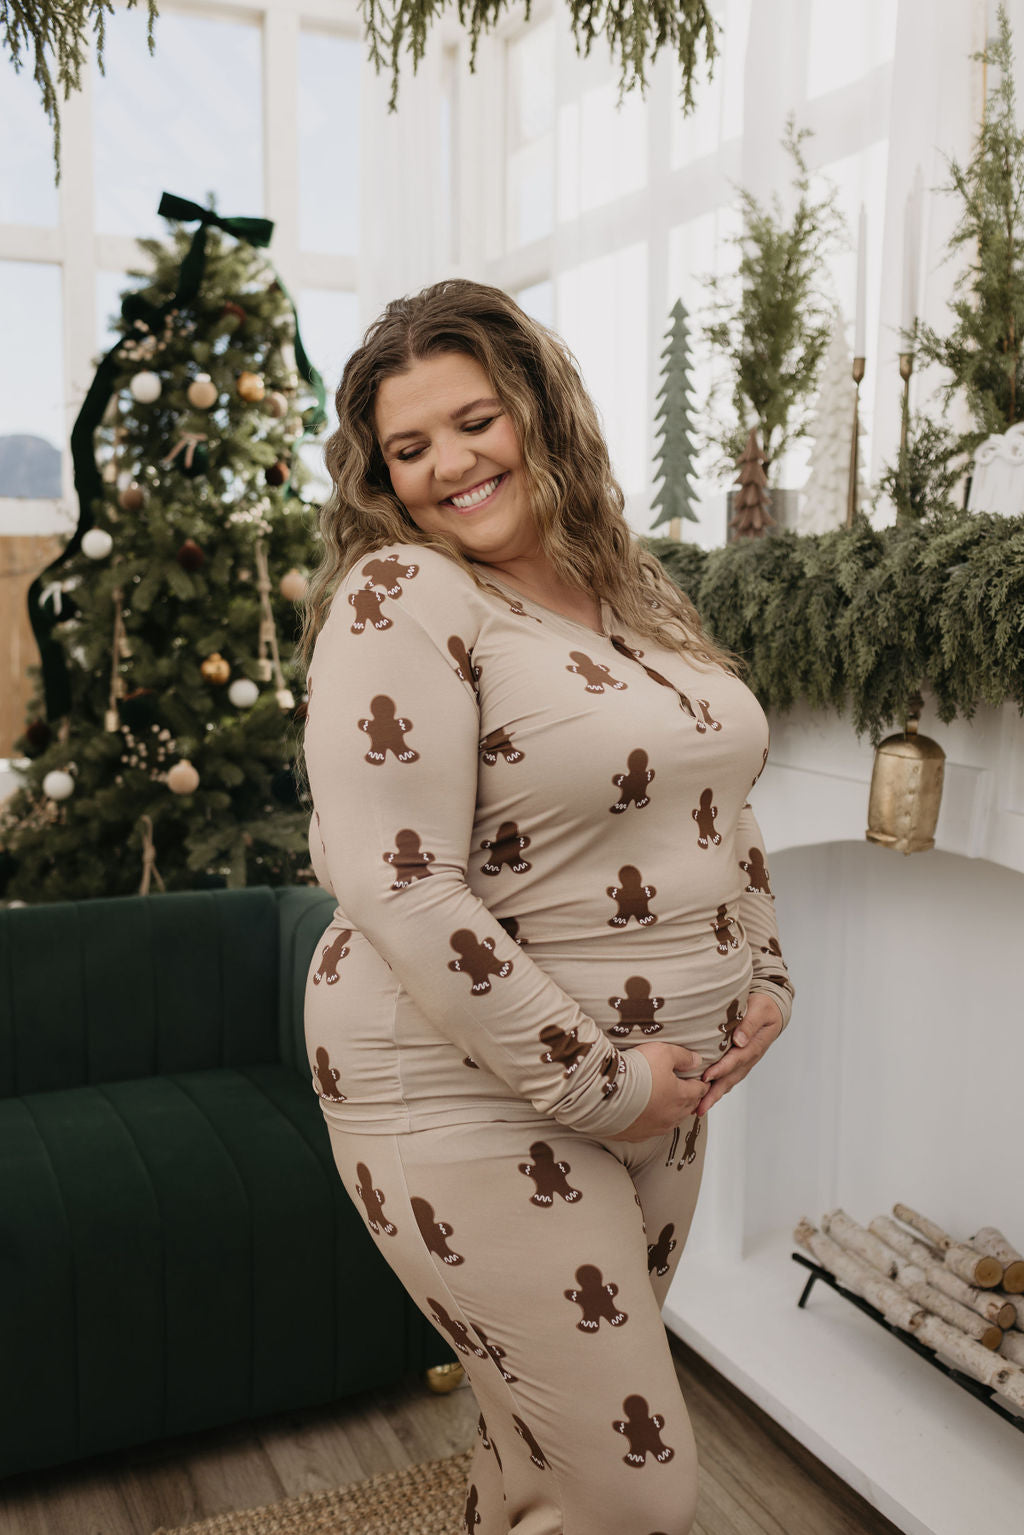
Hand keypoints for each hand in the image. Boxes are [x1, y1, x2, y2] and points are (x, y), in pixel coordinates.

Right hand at [605, 1042, 708, 1141]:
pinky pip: (652, 1129)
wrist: (606, 1093)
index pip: (700, 1091)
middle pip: (688, 1108)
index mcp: (681, 1096)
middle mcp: (671, 1115)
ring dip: (673, 1111)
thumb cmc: (636, 1072)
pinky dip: (653, 1121)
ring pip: (672, 1121)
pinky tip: (647, 1114)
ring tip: (669, 1102)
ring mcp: (655, 1127)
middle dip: (690, 1098)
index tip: (700, 1079)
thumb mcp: (663, 1053)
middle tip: (688, 1090)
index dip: (701, 1083)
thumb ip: (683, 1056)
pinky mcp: (638, 1134)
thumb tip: (696, 1061)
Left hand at [696, 994, 783, 1116]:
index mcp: (753, 1046)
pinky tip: (702, 1096)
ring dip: (713, 1096)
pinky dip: (716, 1088)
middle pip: (730, 1079)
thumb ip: (749, 1024)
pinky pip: (726, 1078)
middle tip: (698, 1107)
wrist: (771, 1010)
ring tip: (697, 1109)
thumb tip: (739, 1040)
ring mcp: (744, 1063)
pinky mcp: (738, 1063)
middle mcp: (748, 1058)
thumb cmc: (764, 1007)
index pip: (735, 1060)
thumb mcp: (760, 1010)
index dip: (721, 1069)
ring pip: (727, 1082)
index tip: (706, 1076)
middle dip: (714, 1094)